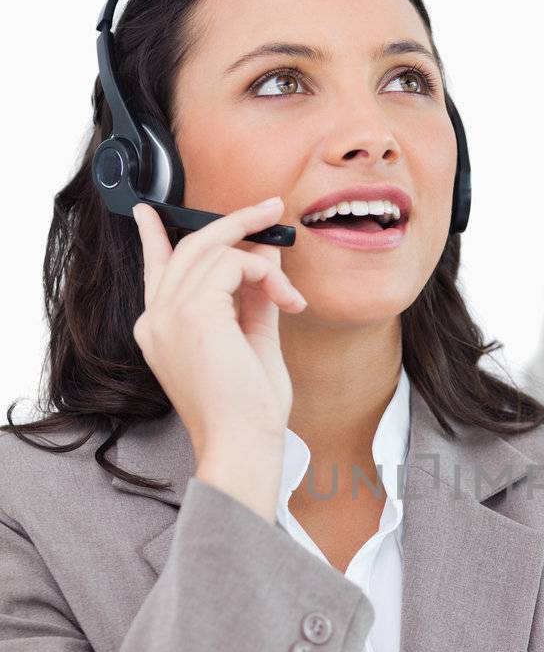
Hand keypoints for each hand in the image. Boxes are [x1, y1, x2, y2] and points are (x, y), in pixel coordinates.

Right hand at [131, 196, 306, 463]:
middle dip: (234, 222)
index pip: (154, 271)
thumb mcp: (252, 342)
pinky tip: (286, 302)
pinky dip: (267, 275)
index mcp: (161, 330)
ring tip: (290, 296)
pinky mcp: (194, 311)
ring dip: (265, 265)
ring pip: (216, 250)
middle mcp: (156, 318)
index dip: (154, 237)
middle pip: (190, 247)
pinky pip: (235, 263)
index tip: (146, 212)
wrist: (243, 444)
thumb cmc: (249, 410)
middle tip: (272, 207)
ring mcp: (170, 313)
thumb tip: (263, 256)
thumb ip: (254, 299)